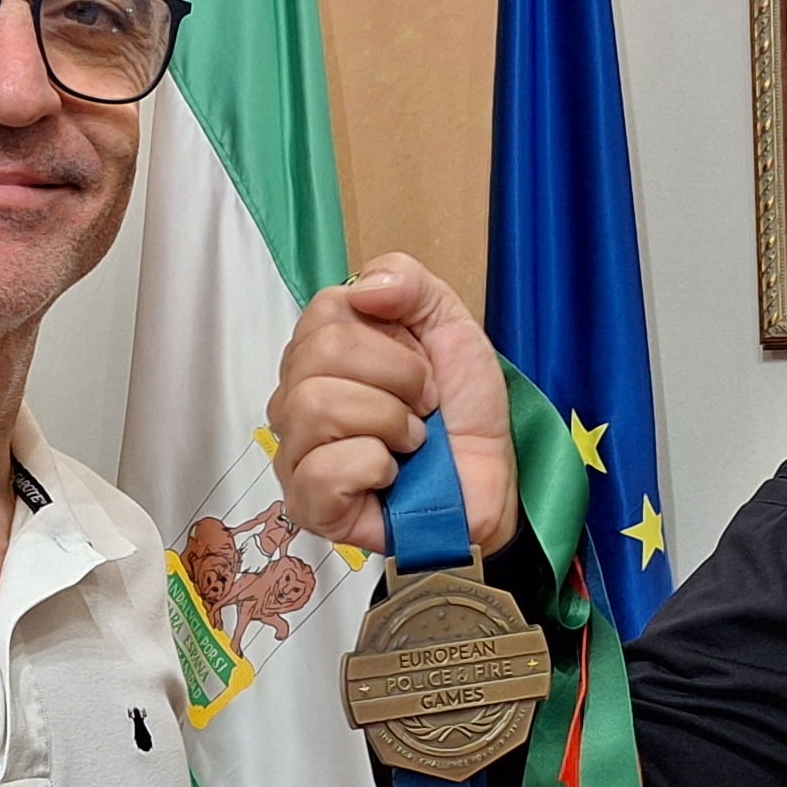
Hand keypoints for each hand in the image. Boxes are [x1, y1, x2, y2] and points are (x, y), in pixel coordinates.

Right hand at [269, 255, 516, 556]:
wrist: (491, 485)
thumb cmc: (463, 414)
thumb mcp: (451, 328)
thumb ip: (409, 283)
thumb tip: (361, 286)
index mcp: (323, 351)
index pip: (327, 311)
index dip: (390, 340)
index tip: (421, 369)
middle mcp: (297, 396)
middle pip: (321, 354)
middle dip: (397, 380)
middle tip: (423, 408)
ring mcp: (295, 452)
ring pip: (316, 407)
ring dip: (388, 422)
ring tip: (411, 442)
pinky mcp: (307, 503)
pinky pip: (322, 469)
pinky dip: (374, 466)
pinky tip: (389, 475)